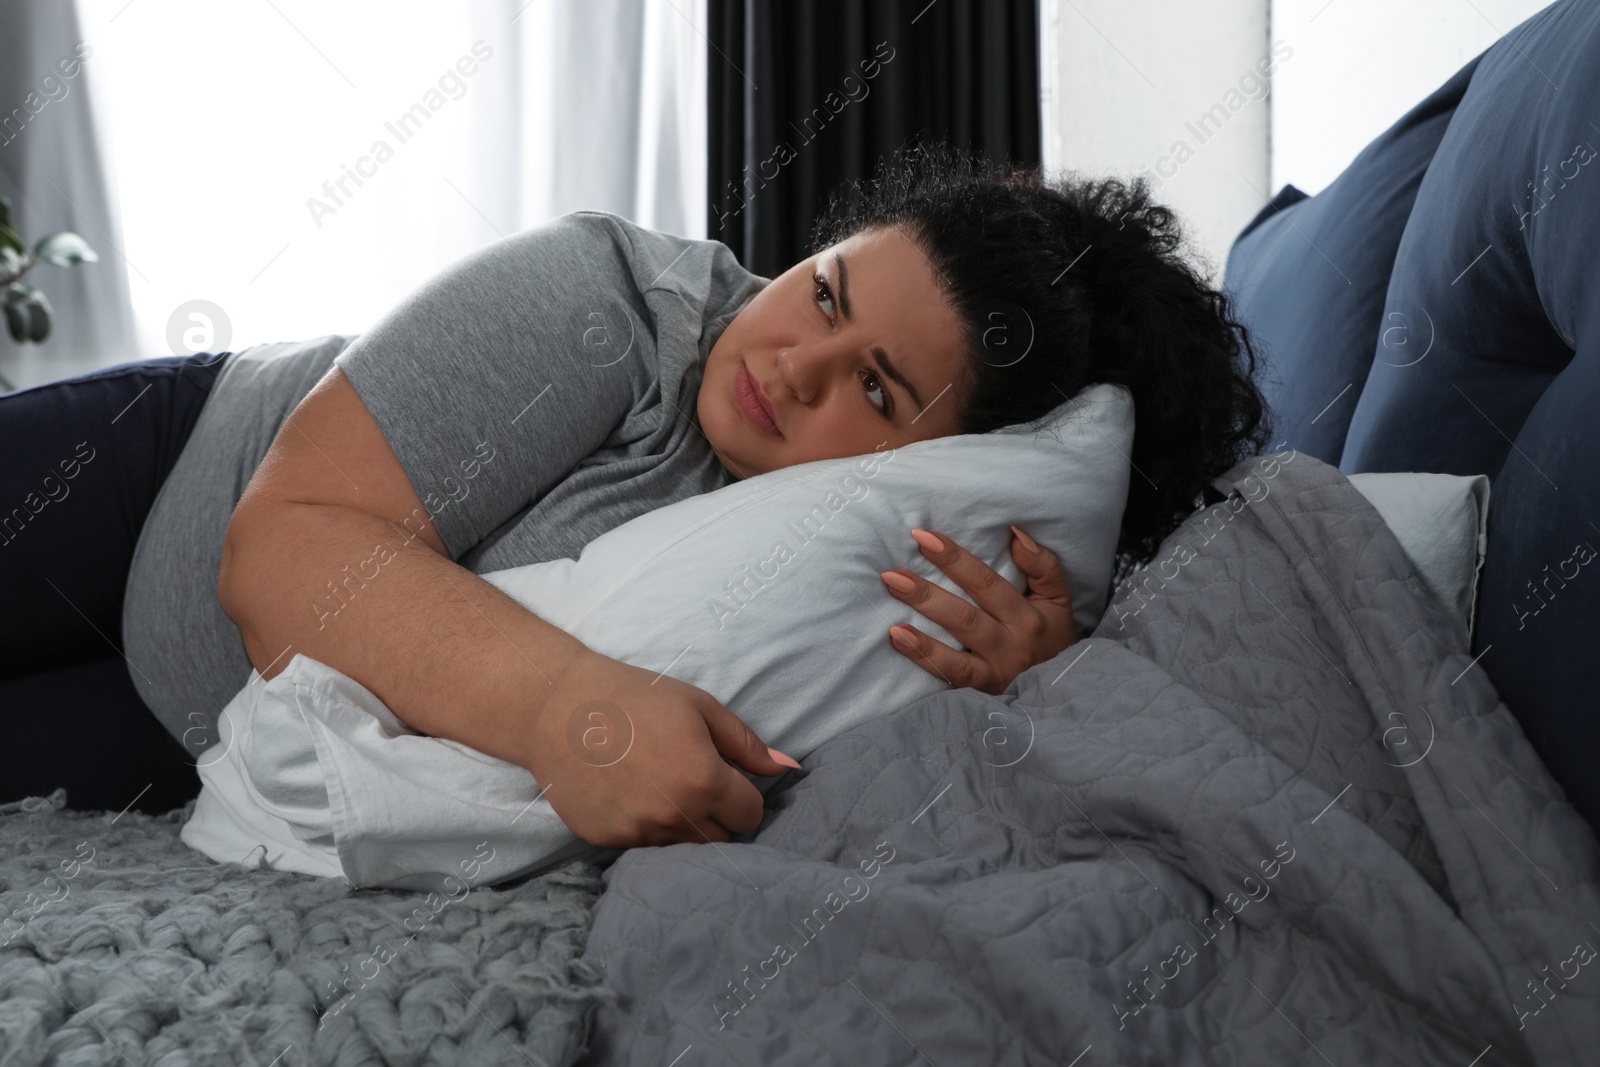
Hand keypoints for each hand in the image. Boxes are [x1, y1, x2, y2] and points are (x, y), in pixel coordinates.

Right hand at [523, 648, 801, 849]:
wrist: (558, 708)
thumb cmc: (636, 697)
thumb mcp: (700, 707)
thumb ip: (747, 745)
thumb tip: (788, 768)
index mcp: (704, 781)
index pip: (751, 815)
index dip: (744, 797)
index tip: (728, 780)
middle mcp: (674, 815)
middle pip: (721, 840)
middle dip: (719, 817)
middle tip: (696, 785)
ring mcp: (638, 833)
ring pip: (684, 848)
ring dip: (684, 826)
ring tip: (662, 788)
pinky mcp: (608, 841)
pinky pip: (644, 847)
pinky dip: (647, 829)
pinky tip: (632, 795)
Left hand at [879, 525, 1075, 694]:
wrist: (1066, 692)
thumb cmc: (1053, 636)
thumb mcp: (1058, 599)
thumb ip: (1042, 564)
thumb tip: (1014, 532)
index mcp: (1028, 615)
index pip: (987, 582)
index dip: (955, 559)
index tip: (923, 537)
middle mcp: (1012, 642)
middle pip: (965, 614)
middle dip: (926, 592)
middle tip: (891, 573)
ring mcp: (997, 669)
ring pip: (956, 643)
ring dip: (921, 618)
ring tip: (892, 597)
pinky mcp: (985, 691)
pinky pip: (953, 674)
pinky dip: (924, 656)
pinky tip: (897, 637)